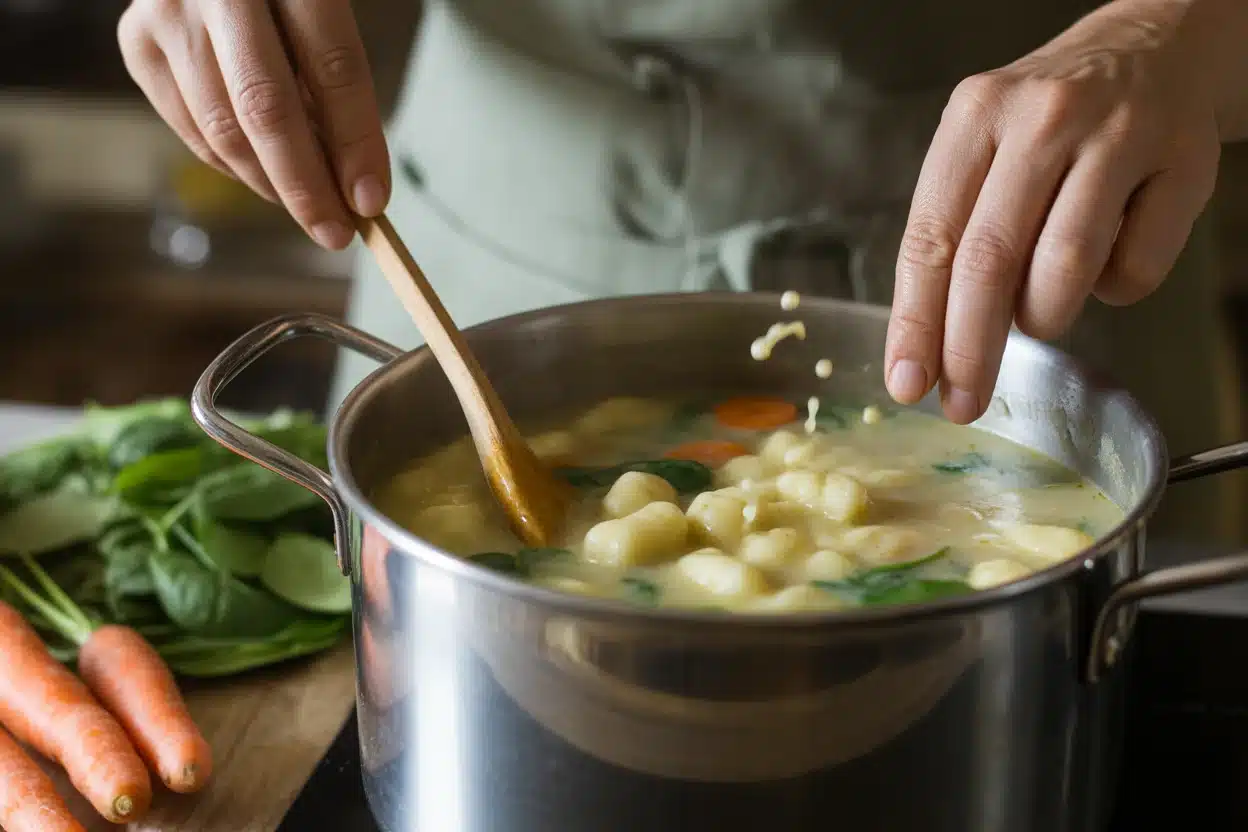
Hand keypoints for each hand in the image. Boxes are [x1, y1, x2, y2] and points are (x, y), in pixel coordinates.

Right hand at [117, 0, 389, 248]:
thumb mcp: (322, 9)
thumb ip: (335, 79)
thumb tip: (352, 180)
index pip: (333, 68)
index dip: (355, 143)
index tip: (372, 200)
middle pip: (267, 108)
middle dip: (306, 186)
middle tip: (336, 232)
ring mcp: (168, 14)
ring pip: (223, 127)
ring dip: (271, 185)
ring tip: (308, 209)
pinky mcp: (138, 42)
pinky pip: (191, 127)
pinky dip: (233, 166)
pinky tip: (264, 177)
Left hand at [884, 0, 1220, 422]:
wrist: (1159, 44)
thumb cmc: (1053, 120)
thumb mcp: (984, 147)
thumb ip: (956, 230)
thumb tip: (929, 344)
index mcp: (976, 117)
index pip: (930, 237)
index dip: (916, 321)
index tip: (907, 382)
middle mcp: (1043, 119)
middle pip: (990, 261)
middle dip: (970, 348)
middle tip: (961, 403)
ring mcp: (1118, 136)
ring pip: (1065, 270)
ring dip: (1044, 317)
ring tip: (1040, 312)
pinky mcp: (1184, 163)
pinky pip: (1136, 270)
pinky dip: (1113, 290)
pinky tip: (1107, 259)